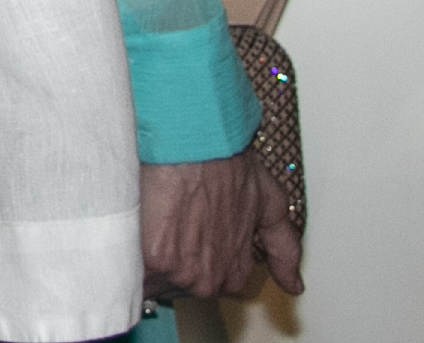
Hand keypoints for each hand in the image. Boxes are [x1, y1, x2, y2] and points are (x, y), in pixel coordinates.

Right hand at [136, 147, 301, 304]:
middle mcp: (209, 279)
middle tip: (164, 221)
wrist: (197, 138)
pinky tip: (132, 230)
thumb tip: (294, 285)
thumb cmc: (228, 160)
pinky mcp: (154, 258)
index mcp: (234, 271)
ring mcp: (181, 272)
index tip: (183, 231)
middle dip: (166, 259)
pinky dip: (129, 258)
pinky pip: (134, 274)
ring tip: (146, 222)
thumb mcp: (269, 202)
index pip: (204, 284)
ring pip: (151, 283)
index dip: (191, 255)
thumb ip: (284, 248)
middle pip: (175, 286)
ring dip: (143, 261)